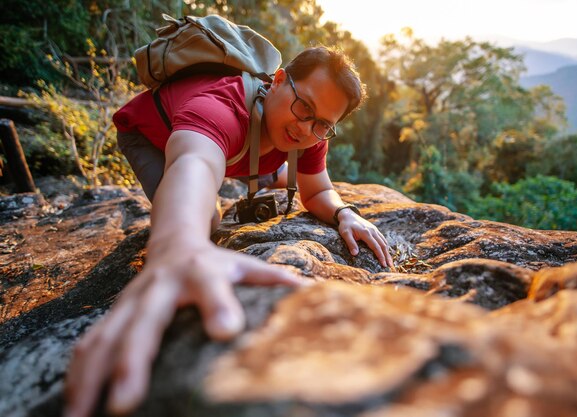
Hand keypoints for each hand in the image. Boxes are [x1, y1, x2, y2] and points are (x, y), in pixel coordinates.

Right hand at [64, 240, 304, 416]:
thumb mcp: (245, 265)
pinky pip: (91, 343)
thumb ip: (273, 279)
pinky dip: (79, 374)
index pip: (211, 286)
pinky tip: (73, 405)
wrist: (172, 241)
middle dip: (132, 362)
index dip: (218, 305)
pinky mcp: (115, 313)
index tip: (227, 331)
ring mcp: (131, 300)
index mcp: (201, 271)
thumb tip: (311, 291)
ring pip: (105, 337)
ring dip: (90, 378)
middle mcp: (160, 285)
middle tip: (126, 403)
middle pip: (144, 322)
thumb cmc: (217, 263)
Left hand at [336, 209, 393, 267]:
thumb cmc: (345, 225)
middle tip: (390, 266)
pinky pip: (382, 238)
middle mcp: (373, 231)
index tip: (383, 264)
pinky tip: (386, 252)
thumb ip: (350, 243)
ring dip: (387, 252)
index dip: (380, 256)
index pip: (376, 247)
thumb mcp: (345, 234)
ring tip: (389, 261)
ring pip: (384, 242)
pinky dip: (385, 246)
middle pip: (383, 245)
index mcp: (366, 233)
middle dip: (387, 256)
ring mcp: (375, 230)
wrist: (348, 215)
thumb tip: (355, 254)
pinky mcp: (374, 229)